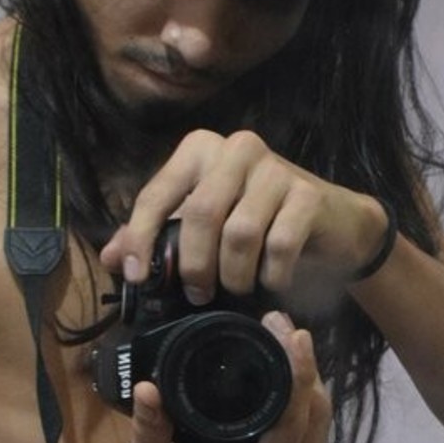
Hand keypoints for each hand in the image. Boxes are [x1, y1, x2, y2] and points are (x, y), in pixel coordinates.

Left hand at [99, 129, 388, 305]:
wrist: (332, 222)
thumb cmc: (259, 221)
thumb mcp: (204, 225)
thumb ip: (157, 235)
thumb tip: (111, 258)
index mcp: (201, 150)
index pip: (158, 193)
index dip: (141, 238)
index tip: (136, 277)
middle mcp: (237, 148)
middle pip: (200, 214)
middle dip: (193, 265)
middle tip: (197, 294)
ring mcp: (275, 169)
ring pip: (239, 233)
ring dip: (234, 274)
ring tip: (236, 289)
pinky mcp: (307, 195)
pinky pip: (279, 245)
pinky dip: (271, 275)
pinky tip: (271, 282)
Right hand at [118, 311, 331, 442]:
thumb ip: (148, 431)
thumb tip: (147, 387)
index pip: (291, 423)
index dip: (298, 375)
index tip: (293, 334)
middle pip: (316, 415)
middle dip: (304, 364)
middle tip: (278, 323)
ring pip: (322, 417)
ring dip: (308, 374)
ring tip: (282, 333)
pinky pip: (315, 425)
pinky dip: (306, 391)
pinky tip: (289, 361)